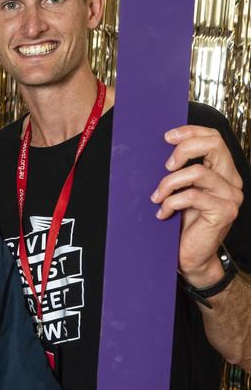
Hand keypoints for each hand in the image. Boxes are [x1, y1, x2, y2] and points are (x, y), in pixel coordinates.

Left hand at [151, 125, 242, 285]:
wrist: (190, 258)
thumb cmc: (183, 225)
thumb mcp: (181, 191)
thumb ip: (181, 171)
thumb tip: (164, 147)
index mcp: (223, 172)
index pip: (214, 138)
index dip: (191, 132)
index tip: (168, 136)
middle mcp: (231, 182)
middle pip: (214, 145)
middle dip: (184, 149)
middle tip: (165, 166)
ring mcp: (231, 196)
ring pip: (198, 172)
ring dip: (170, 183)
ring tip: (157, 197)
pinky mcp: (224, 211)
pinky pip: (192, 196)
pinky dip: (171, 202)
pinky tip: (163, 213)